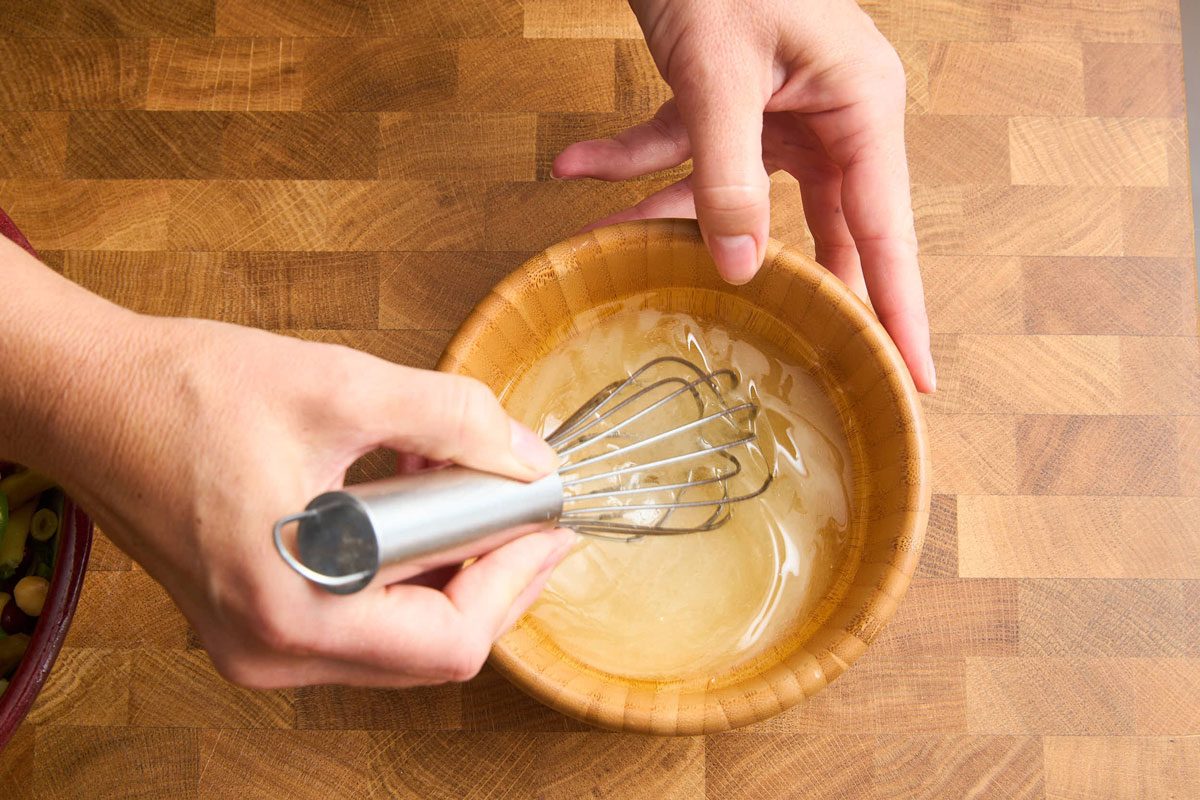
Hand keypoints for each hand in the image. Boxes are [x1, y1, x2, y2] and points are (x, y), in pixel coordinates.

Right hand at [0, 245, 574, 687]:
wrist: (88, 397)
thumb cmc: (185, 393)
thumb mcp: (340, 387)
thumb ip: (453, 419)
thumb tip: (527, 455)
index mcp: (293, 610)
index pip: (450, 641)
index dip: (517, 579)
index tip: (549, 522)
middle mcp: (274, 650)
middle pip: (431, 647)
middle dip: (489, 571)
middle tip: (520, 504)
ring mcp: (260, 643)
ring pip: (399, 634)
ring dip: (446, 565)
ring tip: (459, 483)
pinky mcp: (255, 618)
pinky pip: (359, 616)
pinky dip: (401, 566)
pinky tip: (409, 497)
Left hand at [554, 0, 934, 391]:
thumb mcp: (719, 74)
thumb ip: (727, 175)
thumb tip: (737, 266)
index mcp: (858, 108)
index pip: (885, 233)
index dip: (898, 311)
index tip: (916, 379)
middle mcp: (829, 114)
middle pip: (814, 226)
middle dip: (779, 283)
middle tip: (783, 357)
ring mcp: (777, 107)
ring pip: (733, 193)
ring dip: (668, 216)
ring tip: (609, 240)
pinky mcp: (727, 95)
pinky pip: (684, 146)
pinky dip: (634, 160)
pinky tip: (576, 168)